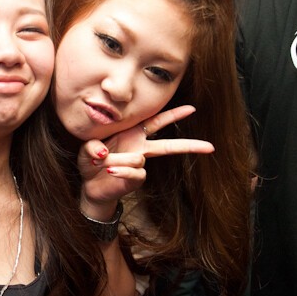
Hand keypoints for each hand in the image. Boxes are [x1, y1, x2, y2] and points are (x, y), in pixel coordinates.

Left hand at [78, 106, 213, 213]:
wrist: (90, 186)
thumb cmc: (91, 162)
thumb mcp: (87, 148)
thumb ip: (91, 146)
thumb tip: (102, 152)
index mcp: (132, 134)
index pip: (155, 121)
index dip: (173, 115)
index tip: (192, 109)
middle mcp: (140, 148)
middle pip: (168, 145)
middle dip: (189, 145)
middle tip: (210, 146)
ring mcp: (139, 164)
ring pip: (137, 158)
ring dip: (117, 159)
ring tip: (102, 162)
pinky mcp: (136, 179)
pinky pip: (134, 172)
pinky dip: (121, 171)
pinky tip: (110, 171)